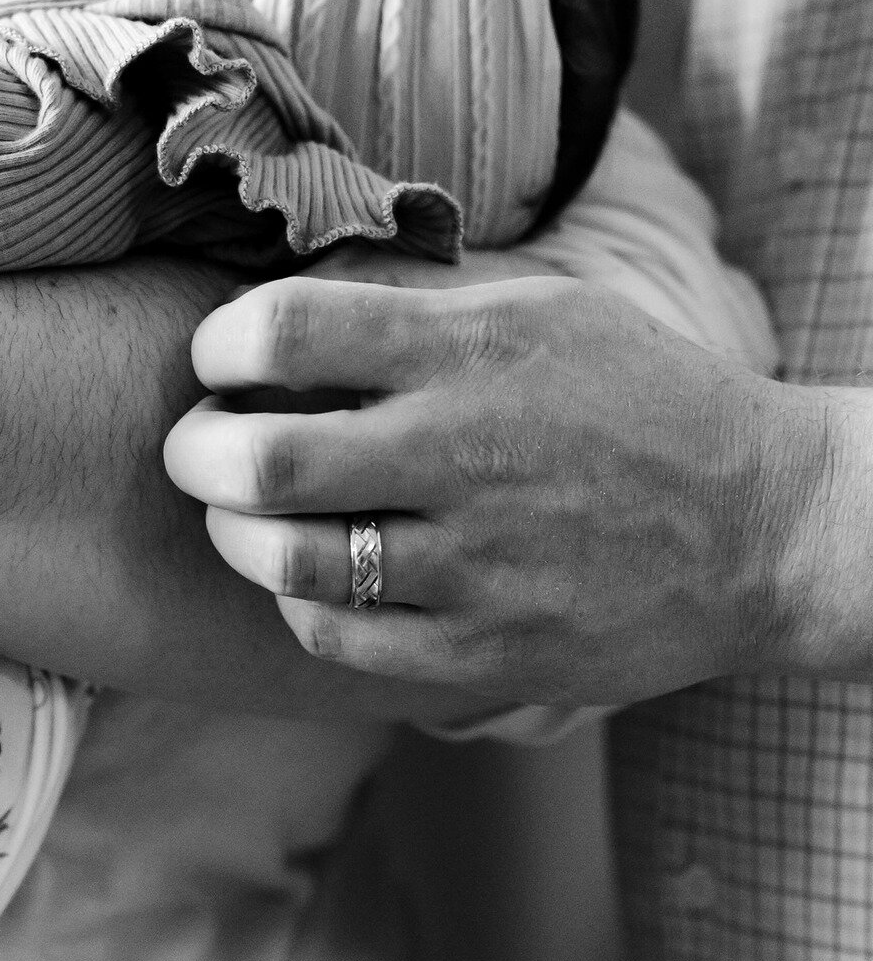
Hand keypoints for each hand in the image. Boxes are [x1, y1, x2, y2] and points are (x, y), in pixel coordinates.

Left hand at [162, 273, 831, 704]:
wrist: (765, 528)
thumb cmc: (640, 405)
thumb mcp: (549, 314)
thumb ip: (422, 312)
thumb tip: (291, 312)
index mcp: (480, 349)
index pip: (289, 329)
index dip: (219, 347)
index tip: (216, 361)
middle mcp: (468, 452)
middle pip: (265, 459)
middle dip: (197, 453)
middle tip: (196, 450)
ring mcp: (475, 562)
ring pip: (288, 559)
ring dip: (234, 536)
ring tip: (238, 518)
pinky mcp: (481, 648)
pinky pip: (333, 633)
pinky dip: (295, 601)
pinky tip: (306, 578)